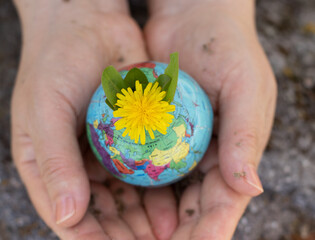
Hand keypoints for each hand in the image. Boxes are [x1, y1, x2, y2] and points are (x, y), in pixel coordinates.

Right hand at [10, 0, 165, 238]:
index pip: (68, 217)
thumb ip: (55, 165)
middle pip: (101, 215)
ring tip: (168, 235)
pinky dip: (156, 192)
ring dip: (144, 221)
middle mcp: (76, 166)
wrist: (86, 22)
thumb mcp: (44, 111)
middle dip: (125, 236)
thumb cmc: (54, 63)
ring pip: (125, 200)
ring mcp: (104, 153)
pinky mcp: (129, 138)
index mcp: (48, 166)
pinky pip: (143, 172)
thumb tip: (68, 219)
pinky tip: (172, 206)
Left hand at [145, 0, 276, 238]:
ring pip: (173, 191)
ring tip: (138, 236)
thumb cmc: (227, 47)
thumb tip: (251, 187)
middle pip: (198, 203)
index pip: (227, 198)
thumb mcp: (245, 86)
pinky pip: (152, 164)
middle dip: (181, 231)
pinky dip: (143, 185)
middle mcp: (213, 152)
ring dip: (159, 216)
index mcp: (239, 148)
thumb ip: (246, 136)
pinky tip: (127, 201)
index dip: (211, 226)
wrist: (193, 17)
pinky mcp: (162, 131)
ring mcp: (187, 144)